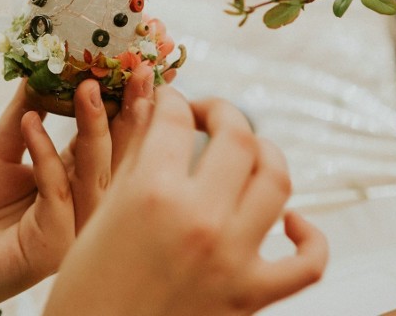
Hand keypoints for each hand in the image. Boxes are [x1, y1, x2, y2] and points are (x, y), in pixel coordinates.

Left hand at [0, 68, 154, 311]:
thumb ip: (25, 114)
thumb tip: (42, 69)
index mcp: (72, 184)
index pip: (110, 141)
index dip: (125, 105)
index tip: (138, 66)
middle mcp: (79, 208)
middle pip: (117, 159)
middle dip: (131, 114)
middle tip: (140, 71)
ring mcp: (69, 230)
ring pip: (95, 176)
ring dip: (95, 129)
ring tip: (88, 87)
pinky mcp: (49, 246)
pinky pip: (57, 194)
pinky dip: (46, 155)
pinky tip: (33, 124)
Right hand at [45, 88, 327, 315]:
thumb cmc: (86, 283)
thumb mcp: (102, 211)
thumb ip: (135, 155)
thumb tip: (154, 107)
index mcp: (150, 193)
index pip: (176, 117)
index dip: (173, 99)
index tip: (171, 101)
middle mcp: (198, 219)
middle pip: (238, 137)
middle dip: (223, 112)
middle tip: (206, 115)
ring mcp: (232, 259)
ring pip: (277, 181)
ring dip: (266, 154)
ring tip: (246, 151)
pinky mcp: (251, 296)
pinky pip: (308, 262)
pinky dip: (308, 236)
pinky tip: (289, 221)